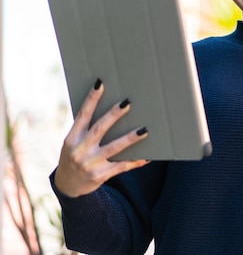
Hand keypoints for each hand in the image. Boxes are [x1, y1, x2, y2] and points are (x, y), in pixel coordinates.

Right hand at [54, 80, 149, 196]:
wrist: (68, 186)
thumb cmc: (74, 156)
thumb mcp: (72, 143)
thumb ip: (85, 129)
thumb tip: (110, 109)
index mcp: (72, 138)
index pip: (83, 115)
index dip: (91, 99)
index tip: (100, 84)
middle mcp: (80, 150)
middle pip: (99, 129)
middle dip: (114, 115)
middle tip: (127, 103)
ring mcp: (90, 163)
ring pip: (114, 148)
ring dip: (130, 138)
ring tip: (144, 130)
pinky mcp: (101, 175)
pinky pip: (122, 166)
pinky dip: (135, 162)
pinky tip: (147, 157)